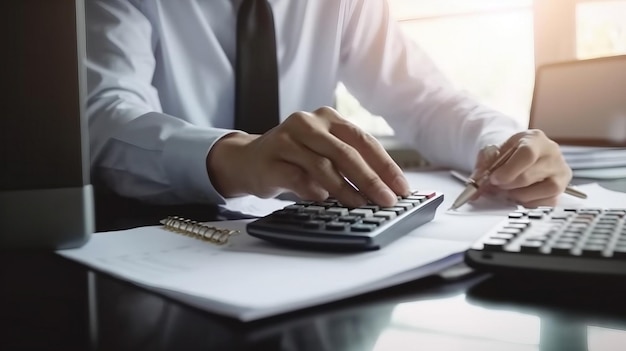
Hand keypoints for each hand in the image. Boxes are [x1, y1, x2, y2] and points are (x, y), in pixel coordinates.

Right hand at [206, 107, 409, 206]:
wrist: (248, 159)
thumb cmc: (294, 159)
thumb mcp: (324, 153)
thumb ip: (349, 164)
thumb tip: (386, 190)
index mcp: (328, 118)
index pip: (364, 141)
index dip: (386, 166)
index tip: (401, 189)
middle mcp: (308, 123)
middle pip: (346, 152)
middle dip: (370, 179)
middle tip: (386, 201)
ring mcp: (287, 138)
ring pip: (322, 165)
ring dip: (345, 189)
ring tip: (360, 206)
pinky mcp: (270, 158)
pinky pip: (297, 177)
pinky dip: (313, 191)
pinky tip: (324, 200)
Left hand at [470, 129, 571, 207]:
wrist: (521, 154)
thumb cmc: (509, 152)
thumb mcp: (493, 152)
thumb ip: (483, 166)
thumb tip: (475, 187)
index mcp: (535, 139)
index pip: (527, 155)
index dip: (508, 170)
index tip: (494, 179)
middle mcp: (552, 154)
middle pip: (530, 175)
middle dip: (508, 185)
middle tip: (497, 186)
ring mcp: (560, 172)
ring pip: (543, 190)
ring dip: (519, 195)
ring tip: (509, 190)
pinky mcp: (561, 189)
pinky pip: (547, 202)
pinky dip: (530, 202)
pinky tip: (521, 195)